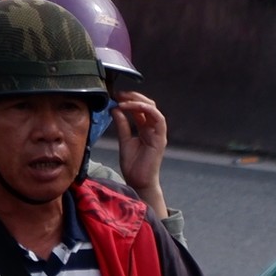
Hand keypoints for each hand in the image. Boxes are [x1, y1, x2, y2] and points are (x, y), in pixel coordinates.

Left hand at [113, 92, 168, 219]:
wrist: (139, 182)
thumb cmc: (133, 165)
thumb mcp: (124, 141)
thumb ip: (122, 125)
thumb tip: (115, 109)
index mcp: (145, 128)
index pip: (139, 109)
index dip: (128, 100)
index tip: (115, 96)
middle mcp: (153, 128)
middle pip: (147, 105)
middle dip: (133, 97)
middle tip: (118, 94)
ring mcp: (158, 132)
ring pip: (152, 108)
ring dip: (138, 101)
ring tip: (123, 99)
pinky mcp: (161, 138)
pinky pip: (158, 119)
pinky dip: (146, 110)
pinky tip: (132, 107)